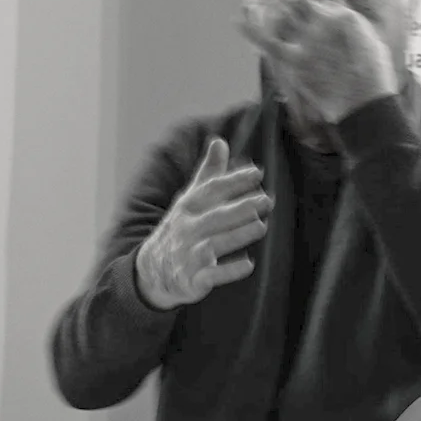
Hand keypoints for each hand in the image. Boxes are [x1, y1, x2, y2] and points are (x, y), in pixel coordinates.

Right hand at [135, 138, 269, 309]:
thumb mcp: (191, 199)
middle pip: (215, 216)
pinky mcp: (193, 279)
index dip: (234, 181)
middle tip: (267, 200)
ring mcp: (189, 255)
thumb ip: (209, 173)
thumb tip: (219, 141)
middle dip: (240, 208)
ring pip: (214, 244)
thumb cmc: (183, 227)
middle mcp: (187, 229)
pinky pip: (211, 275)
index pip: (212, 190)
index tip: (258, 173)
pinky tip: (248, 264)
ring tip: (261, 226)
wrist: (153, 270)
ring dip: (237, 235)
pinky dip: (228, 271)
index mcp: (188, 207)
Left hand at [242, 0, 398, 123]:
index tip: (304, 2)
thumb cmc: (373, 76)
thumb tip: (341, 17)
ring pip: (281, 15)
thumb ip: (351, 26)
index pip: (321, 4)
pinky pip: (268, 41)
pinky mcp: (294, 60)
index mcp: (344, 16)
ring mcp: (306, 40)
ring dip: (268, 2)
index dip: (312, 3)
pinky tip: (238, 20)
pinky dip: (251, 30)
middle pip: (296, 1)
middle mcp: (323, 22)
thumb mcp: (370, 41)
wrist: (364, 101)